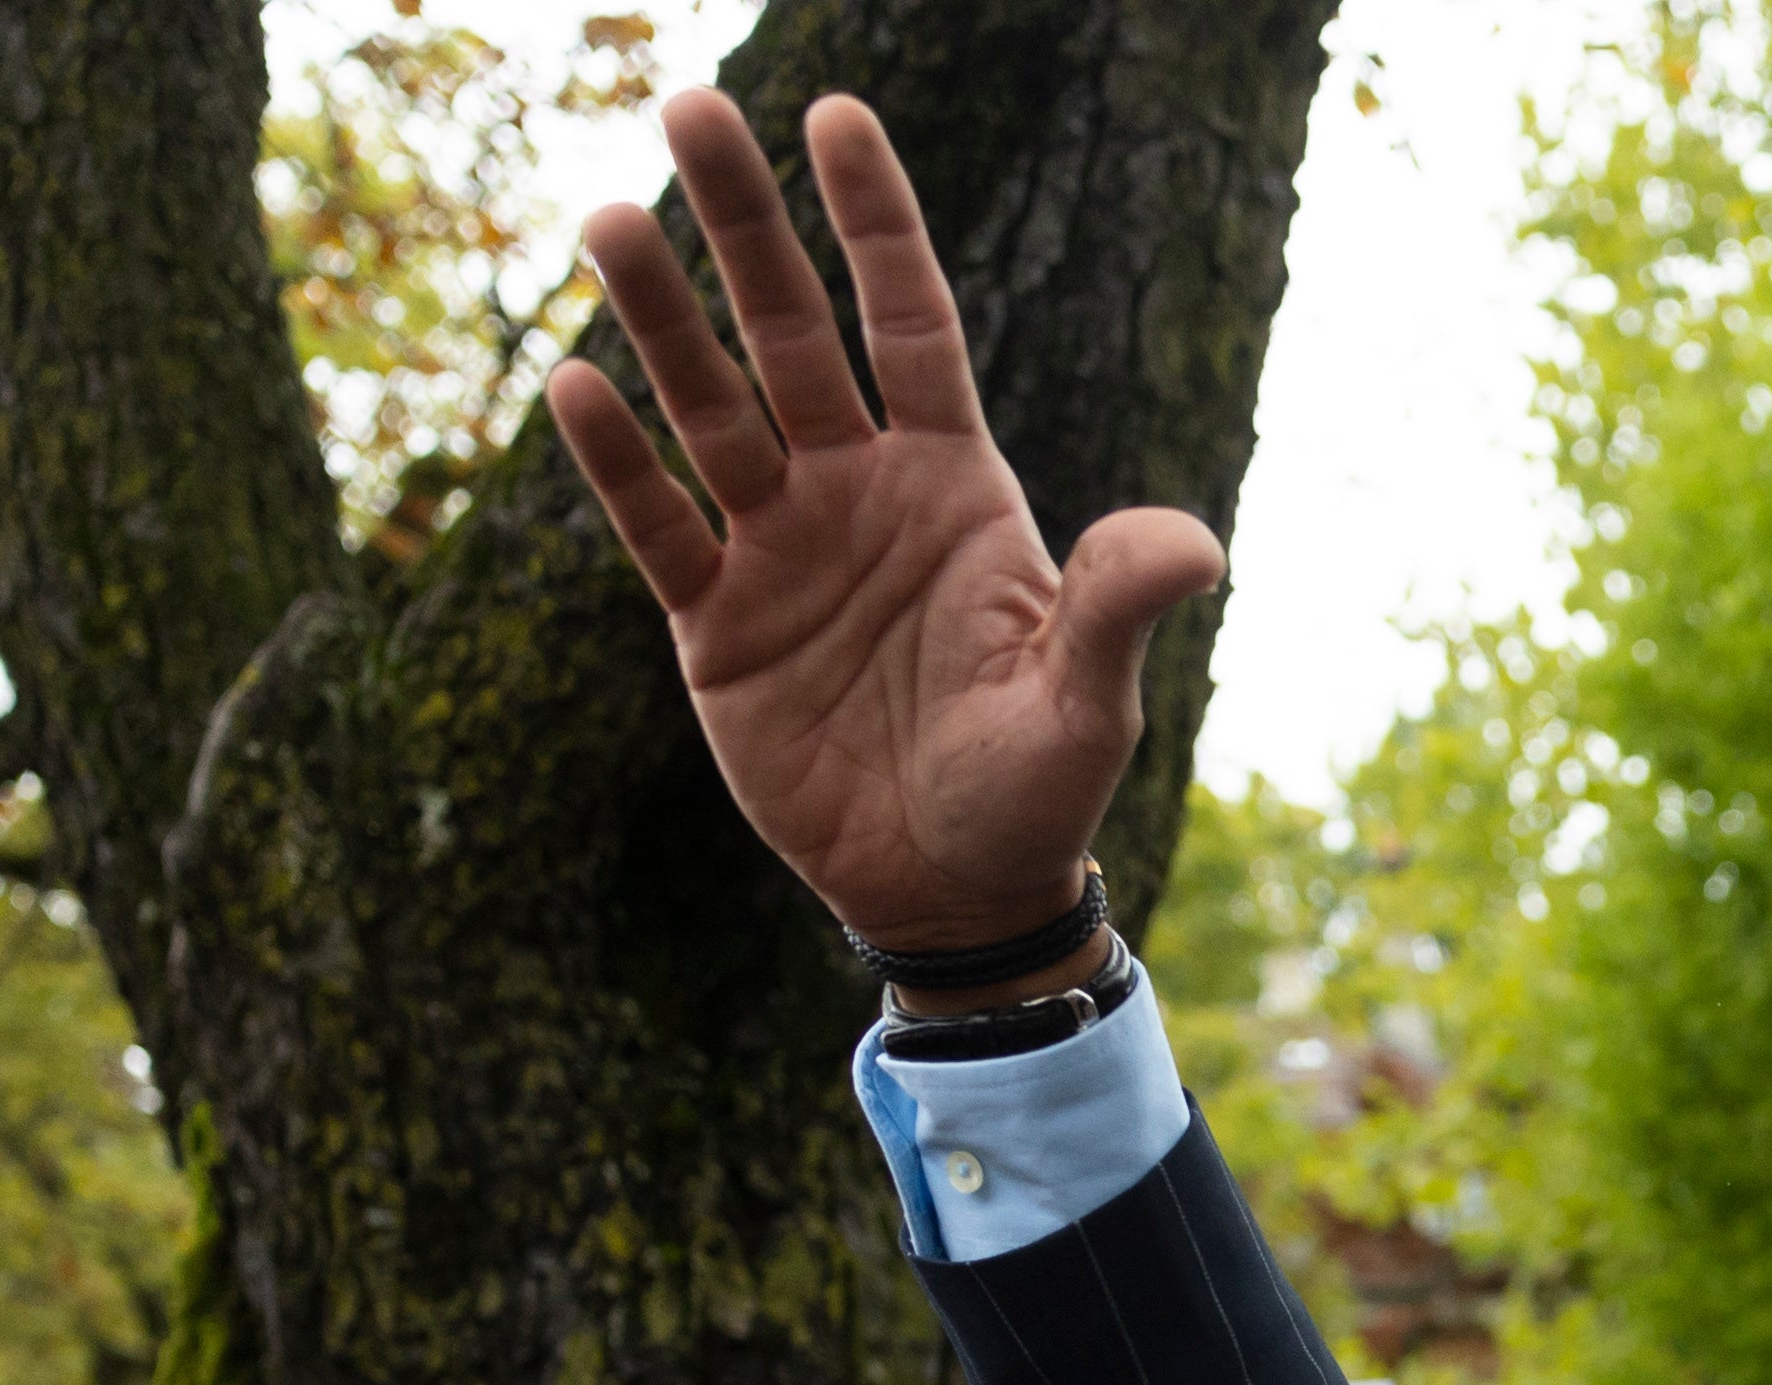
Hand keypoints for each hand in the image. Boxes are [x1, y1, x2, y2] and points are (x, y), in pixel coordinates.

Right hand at [549, 93, 1222, 969]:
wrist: (955, 891)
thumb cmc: (1035, 790)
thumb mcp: (1088, 700)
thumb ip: (1121, 607)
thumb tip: (1196, 544)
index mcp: (952, 484)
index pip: (907, 321)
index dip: (872, 222)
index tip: (833, 114)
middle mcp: (857, 492)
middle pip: (788, 333)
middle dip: (743, 226)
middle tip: (690, 106)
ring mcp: (778, 548)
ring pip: (707, 407)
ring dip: (658, 318)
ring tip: (611, 219)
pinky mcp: (716, 624)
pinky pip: (657, 525)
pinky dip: (618, 463)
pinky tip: (575, 384)